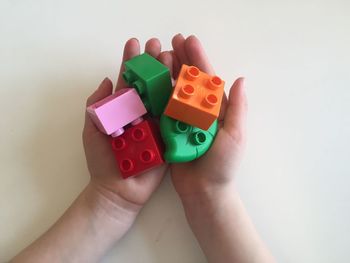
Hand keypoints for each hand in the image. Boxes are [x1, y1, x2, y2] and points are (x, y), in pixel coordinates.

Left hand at [83, 38, 167, 210]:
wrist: (118, 190)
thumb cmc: (103, 162)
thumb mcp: (92, 130)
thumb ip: (96, 106)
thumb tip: (106, 80)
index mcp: (122, 110)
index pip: (128, 81)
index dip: (130, 62)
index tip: (134, 43)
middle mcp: (141, 113)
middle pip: (148, 84)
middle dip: (152, 63)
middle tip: (157, 43)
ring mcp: (156, 124)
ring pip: (162, 96)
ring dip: (166, 75)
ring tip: (171, 56)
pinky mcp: (168, 137)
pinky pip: (173, 117)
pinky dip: (178, 100)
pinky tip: (183, 83)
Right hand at [160, 34, 247, 198]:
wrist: (203, 191)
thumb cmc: (222, 166)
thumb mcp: (235, 136)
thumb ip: (237, 109)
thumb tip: (241, 79)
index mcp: (216, 110)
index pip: (206, 79)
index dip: (198, 59)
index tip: (189, 41)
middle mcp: (198, 111)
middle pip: (188, 81)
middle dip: (181, 60)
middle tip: (172, 41)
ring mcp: (181, 119)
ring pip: (173, 91)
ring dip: (167, 72)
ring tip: (158, 54)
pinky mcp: (168, 130)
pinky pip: (161, 109)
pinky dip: (155, 93)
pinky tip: (149, 80)